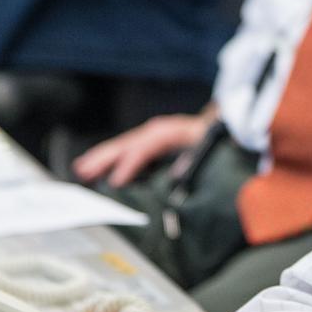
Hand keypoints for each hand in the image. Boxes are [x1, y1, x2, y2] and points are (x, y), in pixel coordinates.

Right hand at [72, 106, 216, 186]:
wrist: (228, 131)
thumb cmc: (220, 146)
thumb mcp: (212, 156)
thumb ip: (196, 166)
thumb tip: (176, 179)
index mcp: (178, 132)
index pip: (149, 145)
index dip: (132, 163)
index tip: (117, 181)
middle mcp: (163, 130)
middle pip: (131, 142)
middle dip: (107, 157)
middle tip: (85, 172)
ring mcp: (157, 134)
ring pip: (126, 144)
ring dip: (104, 157)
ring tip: (83, 170)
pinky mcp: (154, 143)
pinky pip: (129, 149)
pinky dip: (112, 158)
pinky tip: (98, 168)